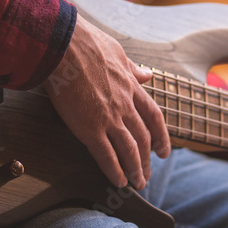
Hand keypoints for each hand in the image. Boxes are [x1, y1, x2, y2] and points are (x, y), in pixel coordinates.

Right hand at [45, 17, 170, 188]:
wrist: (63, 46)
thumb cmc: (86, 44)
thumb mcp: (117, 52)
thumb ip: (132, 68)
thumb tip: (147, 74)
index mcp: (131, 87)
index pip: (153, 117)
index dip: (161, 136)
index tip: (164, 151)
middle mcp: (125, 105)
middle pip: (143, 138)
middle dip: (147, 160)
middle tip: (148, 174)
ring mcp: (109, 118)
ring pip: (129, 150)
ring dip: (135, 170)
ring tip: (137, 183)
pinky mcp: (89, 128)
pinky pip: (106, 155)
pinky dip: (115, 171)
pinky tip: (118, 182)